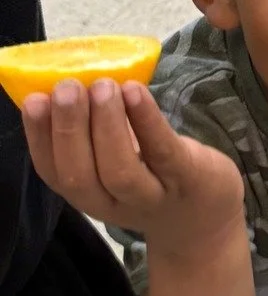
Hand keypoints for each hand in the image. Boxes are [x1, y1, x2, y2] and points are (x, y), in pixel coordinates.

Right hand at [23, 79, 244, 260]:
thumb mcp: (115, 160)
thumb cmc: (152, 173)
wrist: (206, 214)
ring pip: (120, 170)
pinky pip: (163, 151)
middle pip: (80, 175)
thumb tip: (65, 81)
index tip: (33, 100)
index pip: (53, 172)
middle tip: (66, 87)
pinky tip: (135, 91)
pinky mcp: (187, 177)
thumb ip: (92, 133)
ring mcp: (152, 194)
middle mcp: (113, 202)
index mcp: (87, 193)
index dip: (40, 137)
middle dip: (69, 128)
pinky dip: (146, 120)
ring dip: (106, 125)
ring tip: (103, 86)